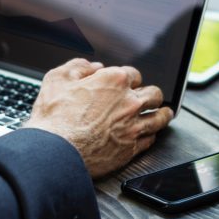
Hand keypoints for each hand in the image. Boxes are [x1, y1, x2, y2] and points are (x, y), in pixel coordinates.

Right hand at [24, 58, 173, 178]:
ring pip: (160, 117)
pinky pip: (151, 139)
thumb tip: (91, 66)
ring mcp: (133, 126)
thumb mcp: (57, 79)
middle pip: (154, 94)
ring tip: (164, 113)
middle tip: (149, 98)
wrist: (55, 152)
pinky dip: (151, 135)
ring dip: (162, 114)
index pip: (133, 74)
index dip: (128, 78)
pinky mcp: (132, 148)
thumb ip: (77, 67)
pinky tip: (149, 135)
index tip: (126, 84)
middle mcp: (129, 101)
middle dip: (151, 94)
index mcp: (113, 81)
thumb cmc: (54, 117)